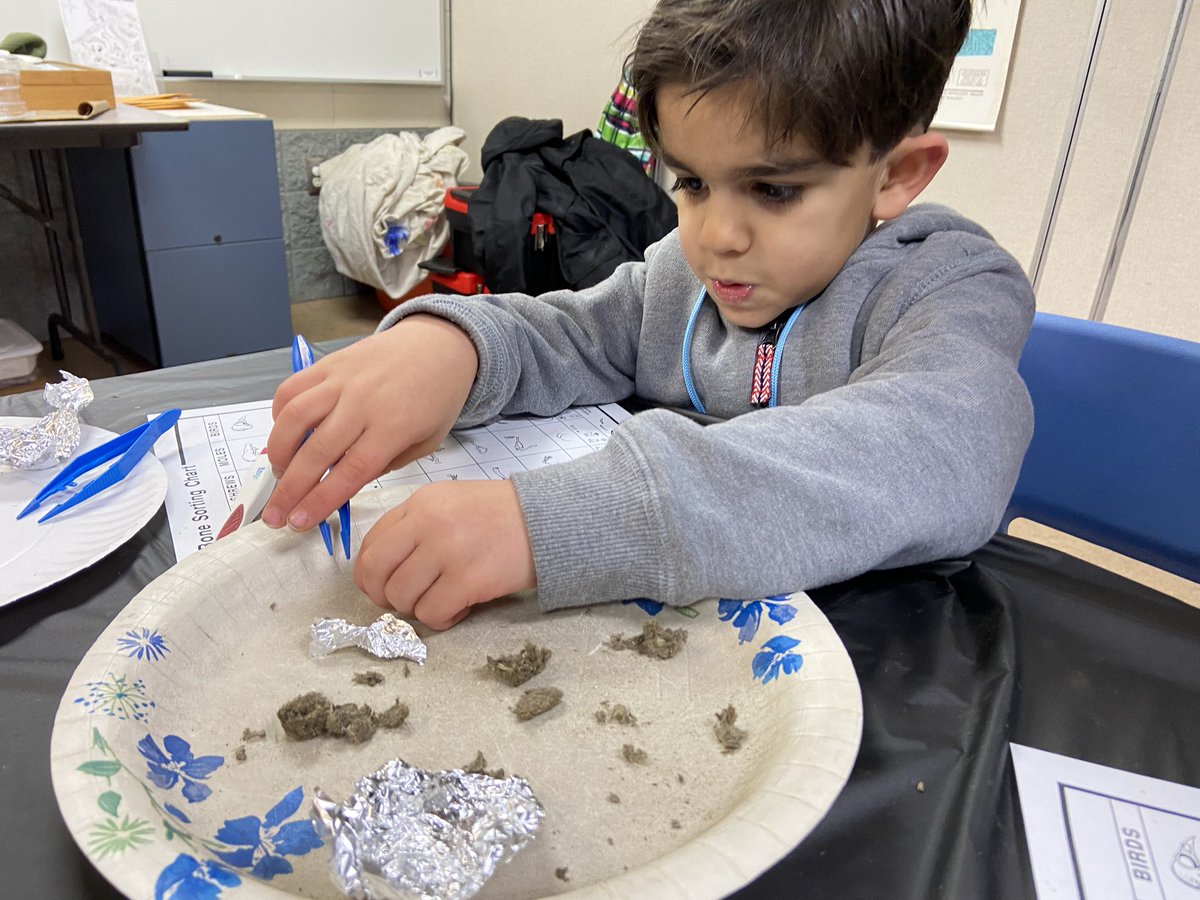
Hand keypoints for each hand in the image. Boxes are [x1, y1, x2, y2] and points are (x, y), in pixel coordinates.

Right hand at [264, 315, 477, 530]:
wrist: (438, 345)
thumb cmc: (436, 398)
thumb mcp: (425, 442)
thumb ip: (384, 465)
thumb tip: (340, 482)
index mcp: (394, 427)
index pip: (348, 473)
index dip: (319, 500)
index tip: (299, 522)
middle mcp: (364, 403)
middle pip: (316, 452)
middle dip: (290, 490)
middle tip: (275, 515)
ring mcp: (343, 380)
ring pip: (294, 418)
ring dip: (278, 452)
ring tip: (279, 475)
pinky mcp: (329, 364)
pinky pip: (291, 389)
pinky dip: (279, 414)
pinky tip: (284, 434)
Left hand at [354, 480, 536, 629]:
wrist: (548, 519)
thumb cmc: (499, 515)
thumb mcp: (449, 502)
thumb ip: (414, 526)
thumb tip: (384, 568)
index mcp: (420, 503)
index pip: (370, 545)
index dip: (371, 574)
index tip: (384, 584)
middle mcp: (427, 524)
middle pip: (375, 573)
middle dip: (383, 595)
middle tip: (405, 600)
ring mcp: (447, 552)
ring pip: (401, 598)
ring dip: (418, 608)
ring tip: (443, 598)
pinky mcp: (469, 580)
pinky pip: (432, 613)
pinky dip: (443, 619)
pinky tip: (461, 608)